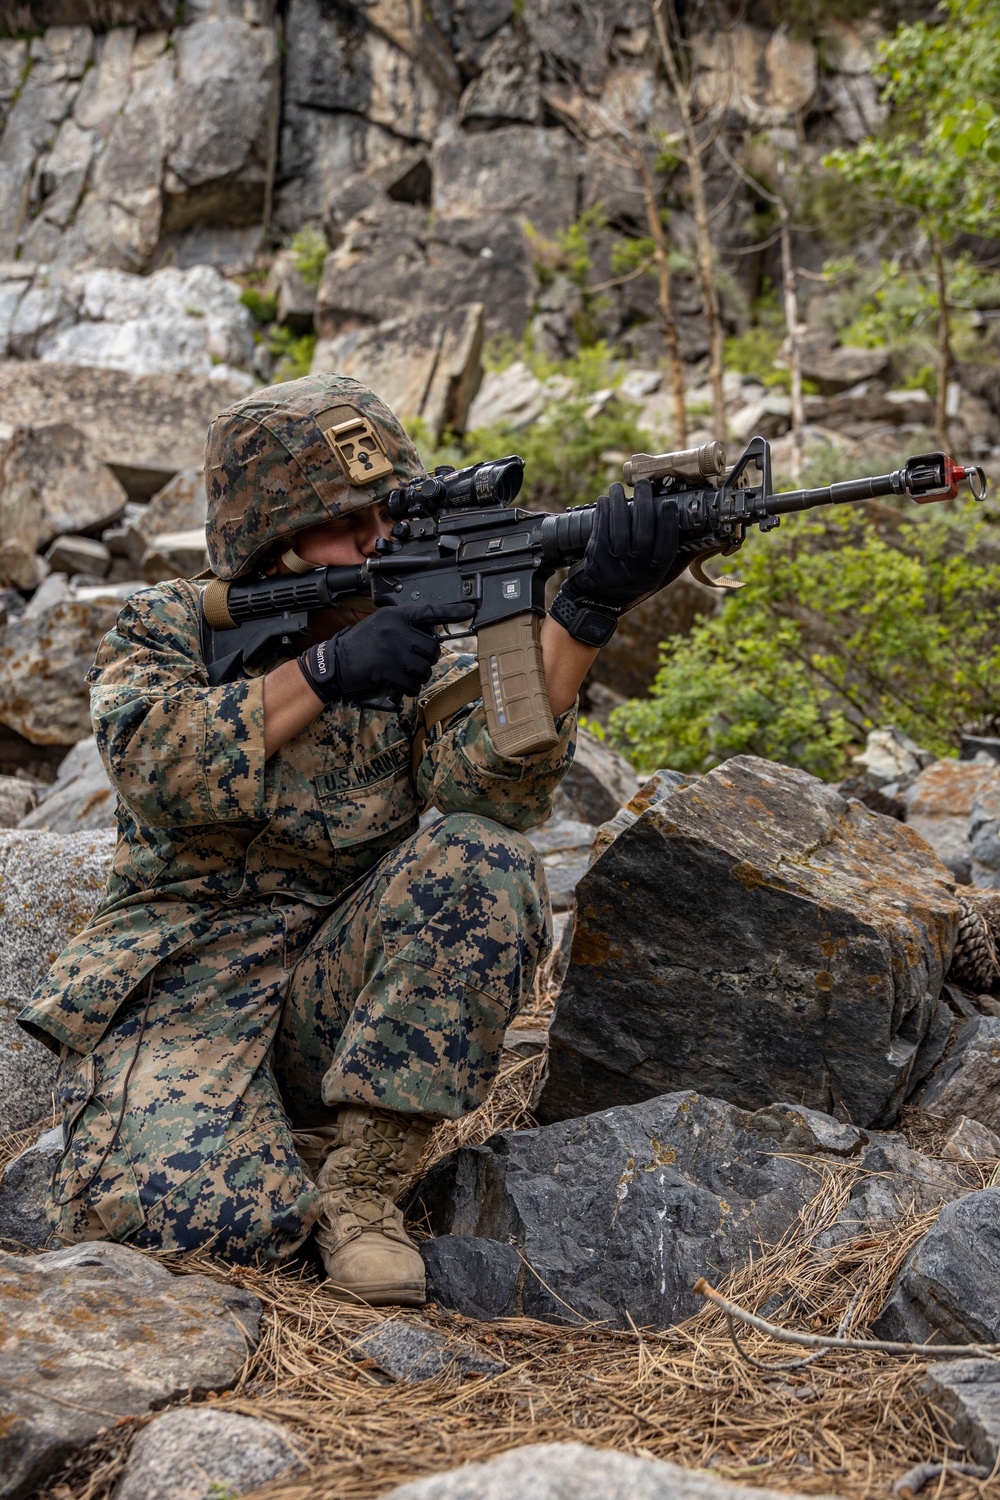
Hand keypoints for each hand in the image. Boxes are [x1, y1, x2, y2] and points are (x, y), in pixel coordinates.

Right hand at [298, 601, 472, 703]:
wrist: (335, 662)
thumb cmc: (360, 644)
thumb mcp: (381, 624)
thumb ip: (404, 625)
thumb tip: (431, 636)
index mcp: (396, 616)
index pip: (430, 612)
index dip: (452, 611)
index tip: (470, 610)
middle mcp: (397, 630)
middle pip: (432, 648)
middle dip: (428, 658)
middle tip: (416, 661)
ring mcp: (393, 651)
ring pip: (425, 668)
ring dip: (420, 675)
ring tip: (407, 673)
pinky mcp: (388, 671)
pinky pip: (413, 684)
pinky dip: (410, 688)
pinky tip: (401, 684)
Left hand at [563, 480, 679, 613]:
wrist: (601, 598)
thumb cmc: (632, 577)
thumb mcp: (652, 572)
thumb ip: (663, 550)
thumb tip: (677, 515)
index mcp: (655, 571)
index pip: (667, 544)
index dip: (669, 522)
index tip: (669, 502)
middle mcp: (637, 569)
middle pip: (643, 532)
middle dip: (644, 503)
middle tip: (643, 484)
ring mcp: (616, 564)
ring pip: (620, 527)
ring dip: (619, 503)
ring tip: (618, 487)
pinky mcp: (597, 558)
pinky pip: (601, 529)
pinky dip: (603, 512)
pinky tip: (605, 500)